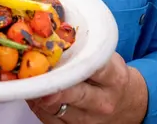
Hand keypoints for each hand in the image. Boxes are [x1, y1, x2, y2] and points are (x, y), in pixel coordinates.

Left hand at [27, 53, 147, 123]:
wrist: (128, 105)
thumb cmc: (111, 77)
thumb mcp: (108, 59)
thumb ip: (85, 50)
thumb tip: (50, 40)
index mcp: (114, 78)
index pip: (93, 68)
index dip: (70, 63)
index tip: (51, 56)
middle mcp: (103, 102)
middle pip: (73, 93)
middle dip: (51, 84)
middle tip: (33, 74)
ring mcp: (89, 120)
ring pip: (56, 108)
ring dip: (37, 93)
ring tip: (27, 80)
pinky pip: (48, 119)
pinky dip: (36, 105)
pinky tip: (32, 93)